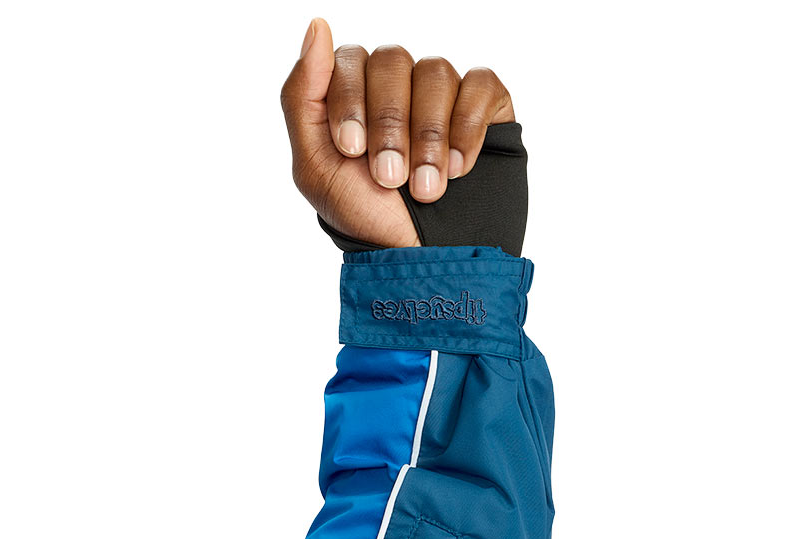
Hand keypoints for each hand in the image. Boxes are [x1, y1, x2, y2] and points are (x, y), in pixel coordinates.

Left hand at [280, 18, 515, 247]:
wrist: (427, 262)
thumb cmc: (369, 221)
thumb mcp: (316, 170)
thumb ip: (301, 98)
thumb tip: (317, 27)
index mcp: (354, 95)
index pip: (350, 60)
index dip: (351, 102)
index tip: (353, 152)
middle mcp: (398, 87)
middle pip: (392, 61)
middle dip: (389, 125)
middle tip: (390, 178)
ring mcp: (443, 95)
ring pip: (436, 73)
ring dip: (428, 137)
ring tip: (427, 189)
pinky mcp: (486, 107)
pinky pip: (480, 85)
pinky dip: (467, 127)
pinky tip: (460, 170)